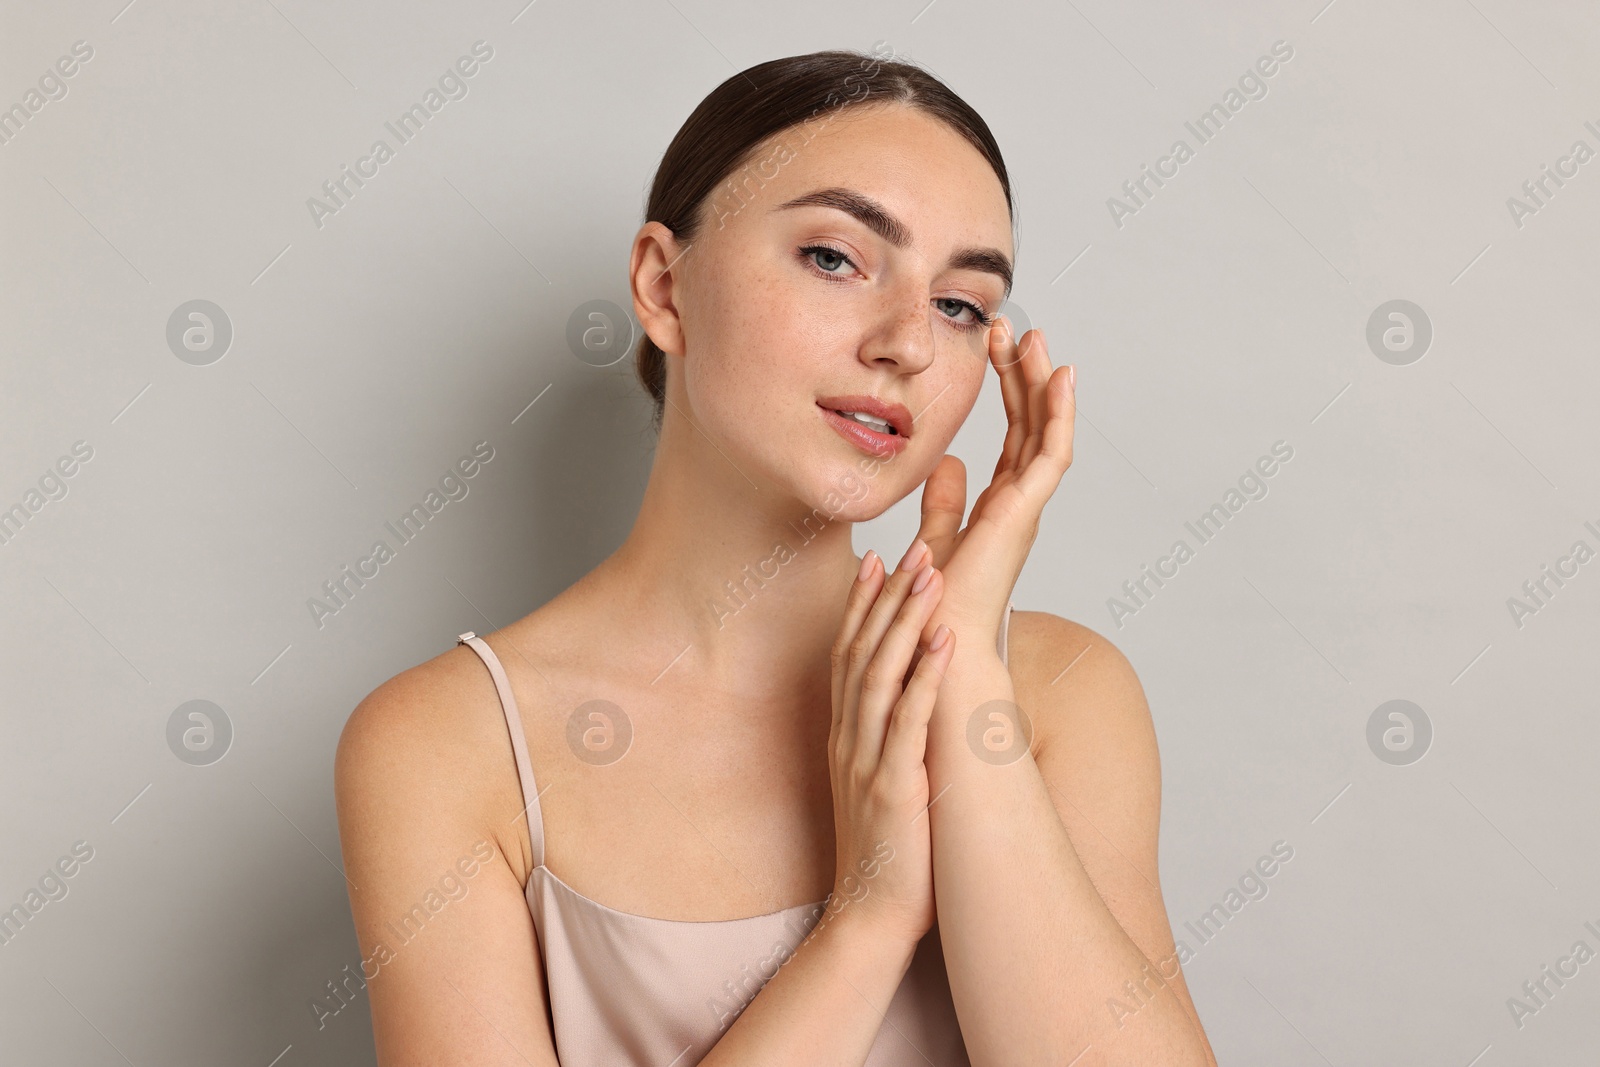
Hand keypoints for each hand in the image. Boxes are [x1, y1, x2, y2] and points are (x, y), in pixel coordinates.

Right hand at [827, 543, 956, 945]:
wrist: (872, 915)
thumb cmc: (887, 849)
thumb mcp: (882, 779)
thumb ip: (890, 735)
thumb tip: (912, 697)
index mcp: (846, 734)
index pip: (848, 653)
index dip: (861, 602)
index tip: (877, 555)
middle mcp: (850, 738)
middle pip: (862, 651)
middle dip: (887, 596)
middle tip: (912, 545)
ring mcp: (867, 761)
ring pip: (881, 675)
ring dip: (905, 620)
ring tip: (930, 575)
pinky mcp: (892, 787)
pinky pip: (909, 723)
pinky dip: (927, 678)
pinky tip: (947, 643)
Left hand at [911, 319, 1075, 650]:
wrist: (937, 642)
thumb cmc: (934, 604)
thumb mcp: (935, 538)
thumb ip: (942, 503)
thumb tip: (946, 461)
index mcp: (1002, 507)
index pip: (1014, 435)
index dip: (1011, 390)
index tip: (997, 347)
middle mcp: (1021, 504)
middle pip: (1032, 424)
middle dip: (1026, 373)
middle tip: (1016, 326)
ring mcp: (1027, 508)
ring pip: (1046, 431)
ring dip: (1041, 382)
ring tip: (1033, 336)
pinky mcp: (1024, 513)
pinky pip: (1050, 454)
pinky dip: (1058, 414)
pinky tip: (1058, 376)